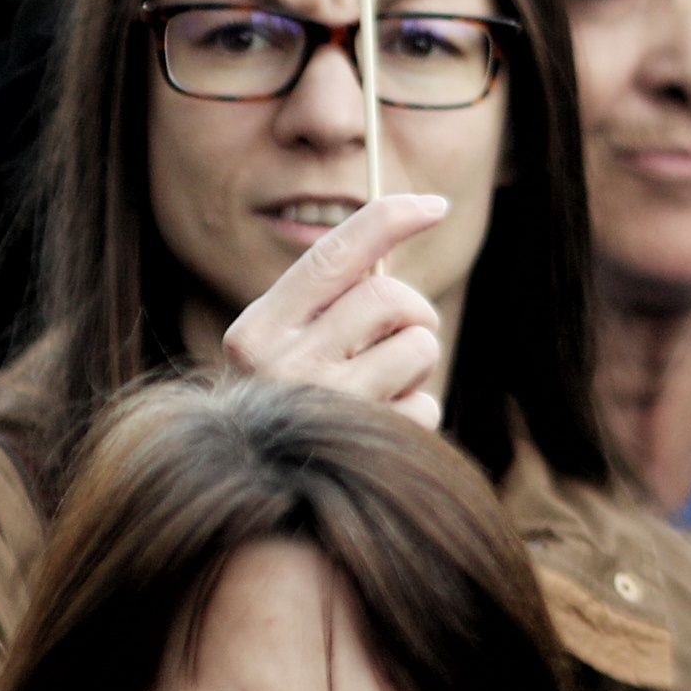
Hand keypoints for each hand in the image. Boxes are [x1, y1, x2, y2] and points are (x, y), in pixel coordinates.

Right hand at [220, 189, 451, 432]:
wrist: (270, 484)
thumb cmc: (292, 396)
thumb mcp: (291, 342)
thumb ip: (330, 297)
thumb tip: (391, 238)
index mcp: (256, 330)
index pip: (333, 254)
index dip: (389, 219)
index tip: (434, 206)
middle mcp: (282, 366)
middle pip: (388, 296)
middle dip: (412, 309)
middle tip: (403, 328)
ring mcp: (327, 407)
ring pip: (419, 344)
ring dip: (418, 359)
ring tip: (386, 381)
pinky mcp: (369, 442)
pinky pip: (428, 402)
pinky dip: (418, 407)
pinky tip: (386, 421)